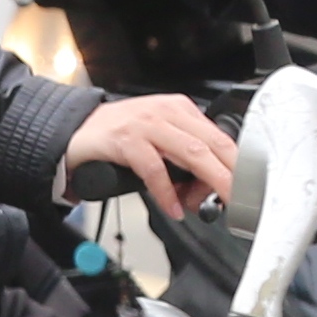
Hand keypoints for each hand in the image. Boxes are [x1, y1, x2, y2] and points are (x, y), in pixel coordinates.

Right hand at [61, 91, 239, 214]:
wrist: (72, 131)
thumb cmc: (115, 137)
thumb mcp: (157, 141)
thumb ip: (182, 162)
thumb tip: (205, 191)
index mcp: (179, 110)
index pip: (219, 137)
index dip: (235, 165)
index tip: (244, 188)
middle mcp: (166, 113)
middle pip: (213, 144)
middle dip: (231, 174)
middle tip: (242, 198)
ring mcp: (147, 125)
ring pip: (192, 153)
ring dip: (209, 181)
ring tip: (214, 203)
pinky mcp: (126, 140)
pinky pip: (154, 169)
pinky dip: (166, 191)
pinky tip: (172, 207)